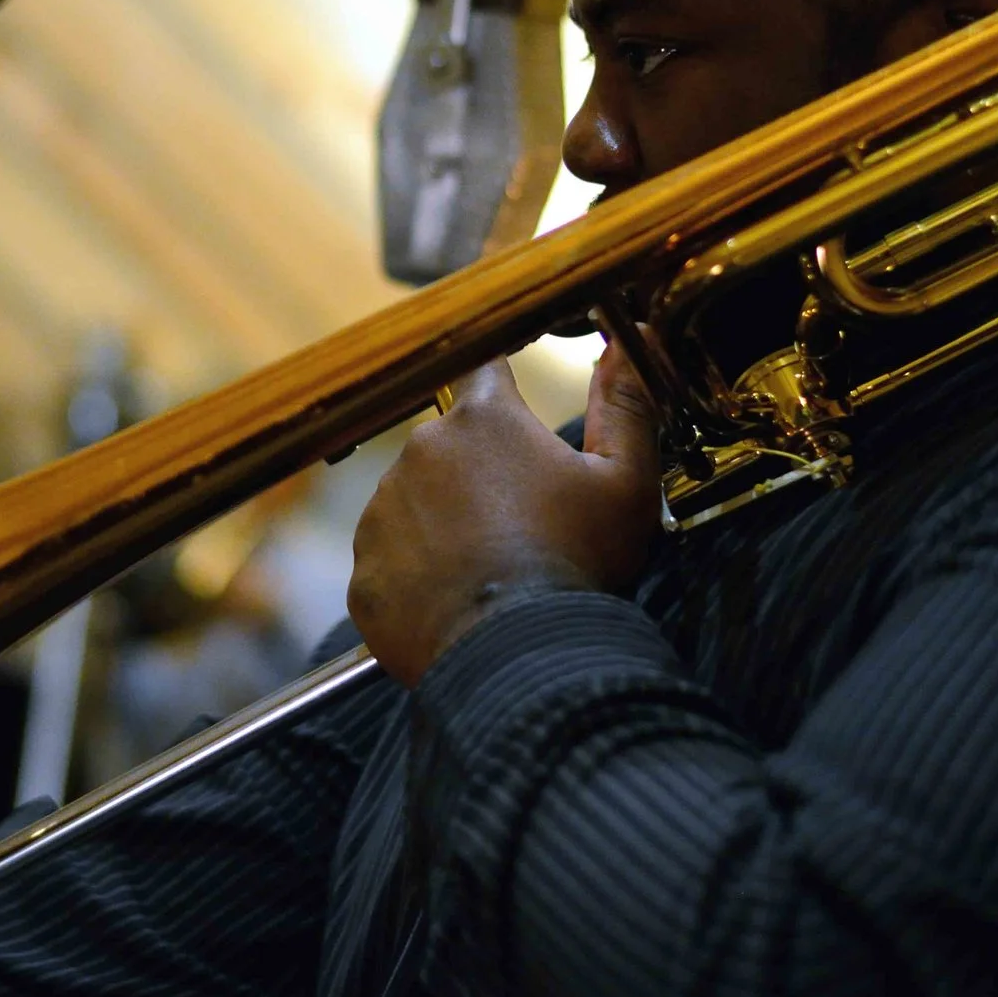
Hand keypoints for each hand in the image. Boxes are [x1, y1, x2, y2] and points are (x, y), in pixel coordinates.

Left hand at [349, 341, 662, 685]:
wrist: (521, 655)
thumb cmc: (577, 563)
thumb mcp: (625, 481)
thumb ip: (625, 403)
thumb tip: (632, 340)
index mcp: (483, 421)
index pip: (485, 372)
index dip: (502, 388)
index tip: (515, 417)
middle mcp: (419, 453)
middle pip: (451, 448)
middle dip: (480, 474)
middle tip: (522, 523)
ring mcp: (382, 514)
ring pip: (416, 504)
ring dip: (445, 524)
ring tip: (490, 570)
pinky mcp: (365, 574)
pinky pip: (392, 564)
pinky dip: (419, 578)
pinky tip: (459, 602)